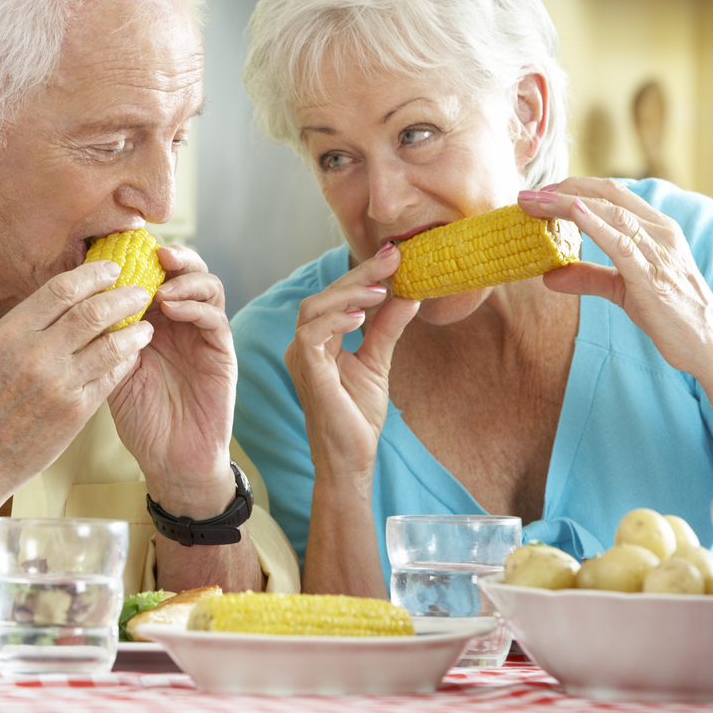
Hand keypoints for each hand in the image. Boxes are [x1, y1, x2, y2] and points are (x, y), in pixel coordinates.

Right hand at [0, 260, 154, 487]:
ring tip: (145, 324)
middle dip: (122, 296)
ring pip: (110, 344)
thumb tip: (65, 296)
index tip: (111, 268)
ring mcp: (59, 384)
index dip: (92, 274)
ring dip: (134, 329)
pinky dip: (127, 360)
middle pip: (92, 311)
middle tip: (140, 291)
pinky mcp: (77, 410)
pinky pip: (112, 376)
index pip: (61, 290)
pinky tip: (134, 353)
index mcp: (11, 333)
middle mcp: (36, 354)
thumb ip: (27, 325)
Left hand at [108, 245, 236, 517]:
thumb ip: (105, 335)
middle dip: (171, 256)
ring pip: (207, 287)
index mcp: (155, 321)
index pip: (154, 275)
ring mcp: (204, 336)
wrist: (170, 461)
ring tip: (160, 283)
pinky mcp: (222, 354)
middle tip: (151, 253)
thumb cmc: (140, 418)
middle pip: (186, 271)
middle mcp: (183, 323)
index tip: (116, 245)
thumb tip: (77, 295)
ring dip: (185, 277)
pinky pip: (214, 319)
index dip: (140, 256)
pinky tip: (170, 307)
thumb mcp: (112, 369)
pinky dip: (194, 306)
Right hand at [284, 244, 419, 483]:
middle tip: (393, 259)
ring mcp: (302, 358)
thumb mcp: (377, 362)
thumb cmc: (356, 416)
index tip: (394, 255)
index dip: (363, 274)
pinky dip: (335, 320)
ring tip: (382, 290)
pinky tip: (362, 317)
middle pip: (324, 295)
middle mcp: (304, 345)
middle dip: (359, 274)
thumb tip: (410, 295)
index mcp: (319, 340)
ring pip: (314, 308)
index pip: (337, 297)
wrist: (351, 457)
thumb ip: (388, 328)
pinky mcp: (307, 372)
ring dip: (349, 293)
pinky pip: (311, 335)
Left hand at [519, 178, 712, 385]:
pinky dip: (595, 224)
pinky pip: (621, 244)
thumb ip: (588, 277)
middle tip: (527, 193)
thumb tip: (548, 276)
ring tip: (534, 201)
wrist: (708, 343)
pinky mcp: (653, 276)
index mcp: (655, 228)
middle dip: (564, 188)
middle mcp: (659, 231)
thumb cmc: (669, 312)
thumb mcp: (622, 289)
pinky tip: (572, 212)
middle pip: (607, 194)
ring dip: (567, 203)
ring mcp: (658, 251)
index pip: (611, 194)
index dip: (574, 187)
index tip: (540, 192)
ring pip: (610, 213)